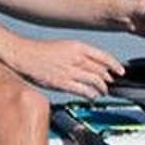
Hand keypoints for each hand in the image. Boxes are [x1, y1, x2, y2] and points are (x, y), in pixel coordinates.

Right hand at [5, 36, 124, 98]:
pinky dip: (91, 95)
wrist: (24, 55)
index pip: (103, 56)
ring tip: (103, 92)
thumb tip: (89, 61)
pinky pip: (83, 91)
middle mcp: (76, 58)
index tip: (120, 71)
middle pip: (101, 70)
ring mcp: (69, 71)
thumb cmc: (41, 51)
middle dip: (108, 78)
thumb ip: (78, 54)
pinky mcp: (62, 83)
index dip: (114, 65)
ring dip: (102, 88)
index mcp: (77, 47)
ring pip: (95, 81)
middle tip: (110, 83)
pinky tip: (93, 97)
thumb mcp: (64, 46)